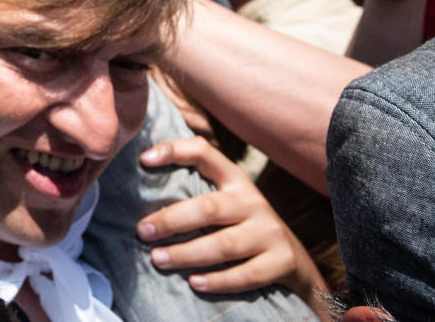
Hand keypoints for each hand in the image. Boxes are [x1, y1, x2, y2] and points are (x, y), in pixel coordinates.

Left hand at [136, 136, 325, 304]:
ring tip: (158, 259)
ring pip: (224, 244)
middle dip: (171, 220)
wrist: (293, 260)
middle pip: (209, 208)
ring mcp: (269, 232)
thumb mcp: (225, 201)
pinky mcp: (281, 262)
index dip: (175, 151)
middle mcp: (253, 201)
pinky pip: (247, 274)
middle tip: (142, 231)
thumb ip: (194, 192)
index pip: (204, 153)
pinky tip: (195, 282)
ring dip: (187, 253)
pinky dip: (219, 280)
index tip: (143, 160)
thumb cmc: (242, 226)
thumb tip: (140, 186)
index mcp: (234, 180)